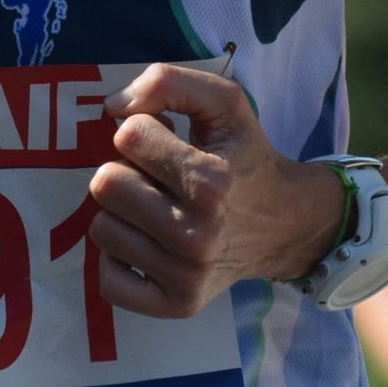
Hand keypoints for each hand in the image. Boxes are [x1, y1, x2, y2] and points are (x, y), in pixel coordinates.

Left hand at [84, 64, 347, 318]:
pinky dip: (121, 261)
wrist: (285, 224)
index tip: (169, 140)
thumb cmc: (245, 156)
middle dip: (126, 171)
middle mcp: (197, 234)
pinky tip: (150, 245)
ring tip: (159, 209)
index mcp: (210, 181)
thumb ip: (168, 82)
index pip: (128, 137)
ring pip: (102, 229)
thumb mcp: (224, 102)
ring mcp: (186, 275)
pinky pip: (108, 282)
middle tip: (159, 178)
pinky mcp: (177, 305)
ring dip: (124, 214)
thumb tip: (112, 108)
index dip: (143, 131)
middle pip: (105, 184)